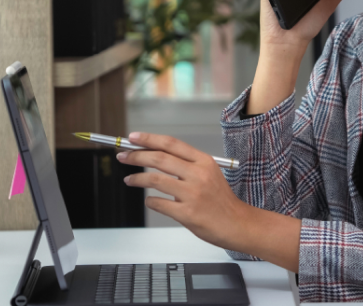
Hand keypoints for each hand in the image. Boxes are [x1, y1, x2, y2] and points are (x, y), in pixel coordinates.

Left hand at [118, 132, 302, 271]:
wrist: (238, 224)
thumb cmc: (221, 200)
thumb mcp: (208, 173)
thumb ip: (185, 164)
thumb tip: (155, 155)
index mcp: (203, 161)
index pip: (171, 143)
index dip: (148, 139)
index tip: (132, 138)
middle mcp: (198, 174)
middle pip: (159, 158)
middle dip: (136, 156)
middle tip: (123, 155)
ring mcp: (192, 194)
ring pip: (155, 180)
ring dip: (137, 178)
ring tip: (129, 179)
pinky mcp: (187, 213)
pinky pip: (159, 203)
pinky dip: (150, 201)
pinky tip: (148, 199)